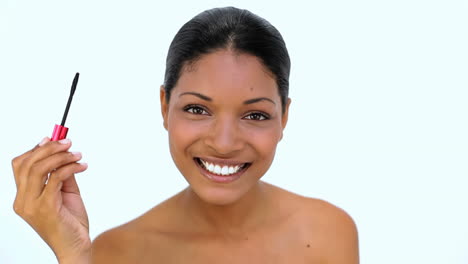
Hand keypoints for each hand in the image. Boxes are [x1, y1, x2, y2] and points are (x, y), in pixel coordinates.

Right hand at [12, 137, 89, 262]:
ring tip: (77, 154)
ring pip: (39, 168)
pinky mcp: (46, 208)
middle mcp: (23, 201)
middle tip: (68, 142)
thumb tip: (64, 154)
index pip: (20, 166)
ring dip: (60, 156)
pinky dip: (70, 167)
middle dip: (49, 148)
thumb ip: (61, 175)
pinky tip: (82, 166)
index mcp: (23, 197)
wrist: (76, 247)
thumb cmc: (71, 223)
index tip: (53, 139)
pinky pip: (56, 178)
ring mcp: (32, 205)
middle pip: (27, 163)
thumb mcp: (65, 193)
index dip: (36, 149)